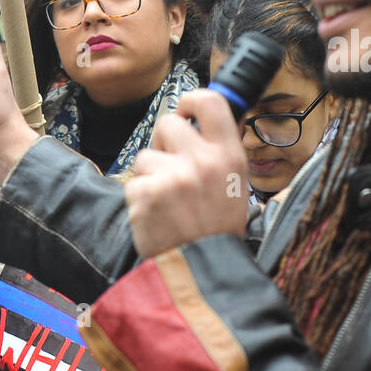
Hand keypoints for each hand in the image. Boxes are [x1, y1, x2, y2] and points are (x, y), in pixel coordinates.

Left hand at [124, 90, 249, 258]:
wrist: (203, 270)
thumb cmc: (218, 228)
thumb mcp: (236, 183)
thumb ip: (219, 149)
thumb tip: (203, 114)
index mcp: (229, 156)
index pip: (210, 101)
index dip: (191, 100)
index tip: (185, 110)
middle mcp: (202, 161)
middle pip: (167, 123)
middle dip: (162, 142)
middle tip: (171, 166)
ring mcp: (172, 178)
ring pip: (145, 156)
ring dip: (150, 175)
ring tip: (167, 201)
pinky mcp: (145, 195)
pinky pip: (133, 182)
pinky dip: (140, 198)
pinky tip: (156, 215)